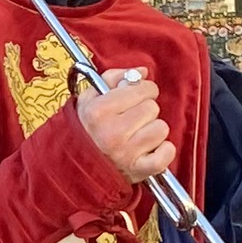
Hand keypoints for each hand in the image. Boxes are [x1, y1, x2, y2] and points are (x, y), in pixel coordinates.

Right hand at [78, 69, 172, 187]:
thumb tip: (142, 72)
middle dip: (146, 111)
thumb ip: (114, 78)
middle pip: (152, 108)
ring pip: (161, 129)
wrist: (76, 167)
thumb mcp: (90, 98)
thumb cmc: (86, 130)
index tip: (136, 97)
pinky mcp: (138, 170)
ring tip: (138, 136)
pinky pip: (165, 155)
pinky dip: (164, 152)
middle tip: (134, 119)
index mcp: (99, 110)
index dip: (143, 90)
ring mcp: (125, 153)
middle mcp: (112, 131)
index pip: (143, 88)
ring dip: (153, 131)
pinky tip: (152, 149)